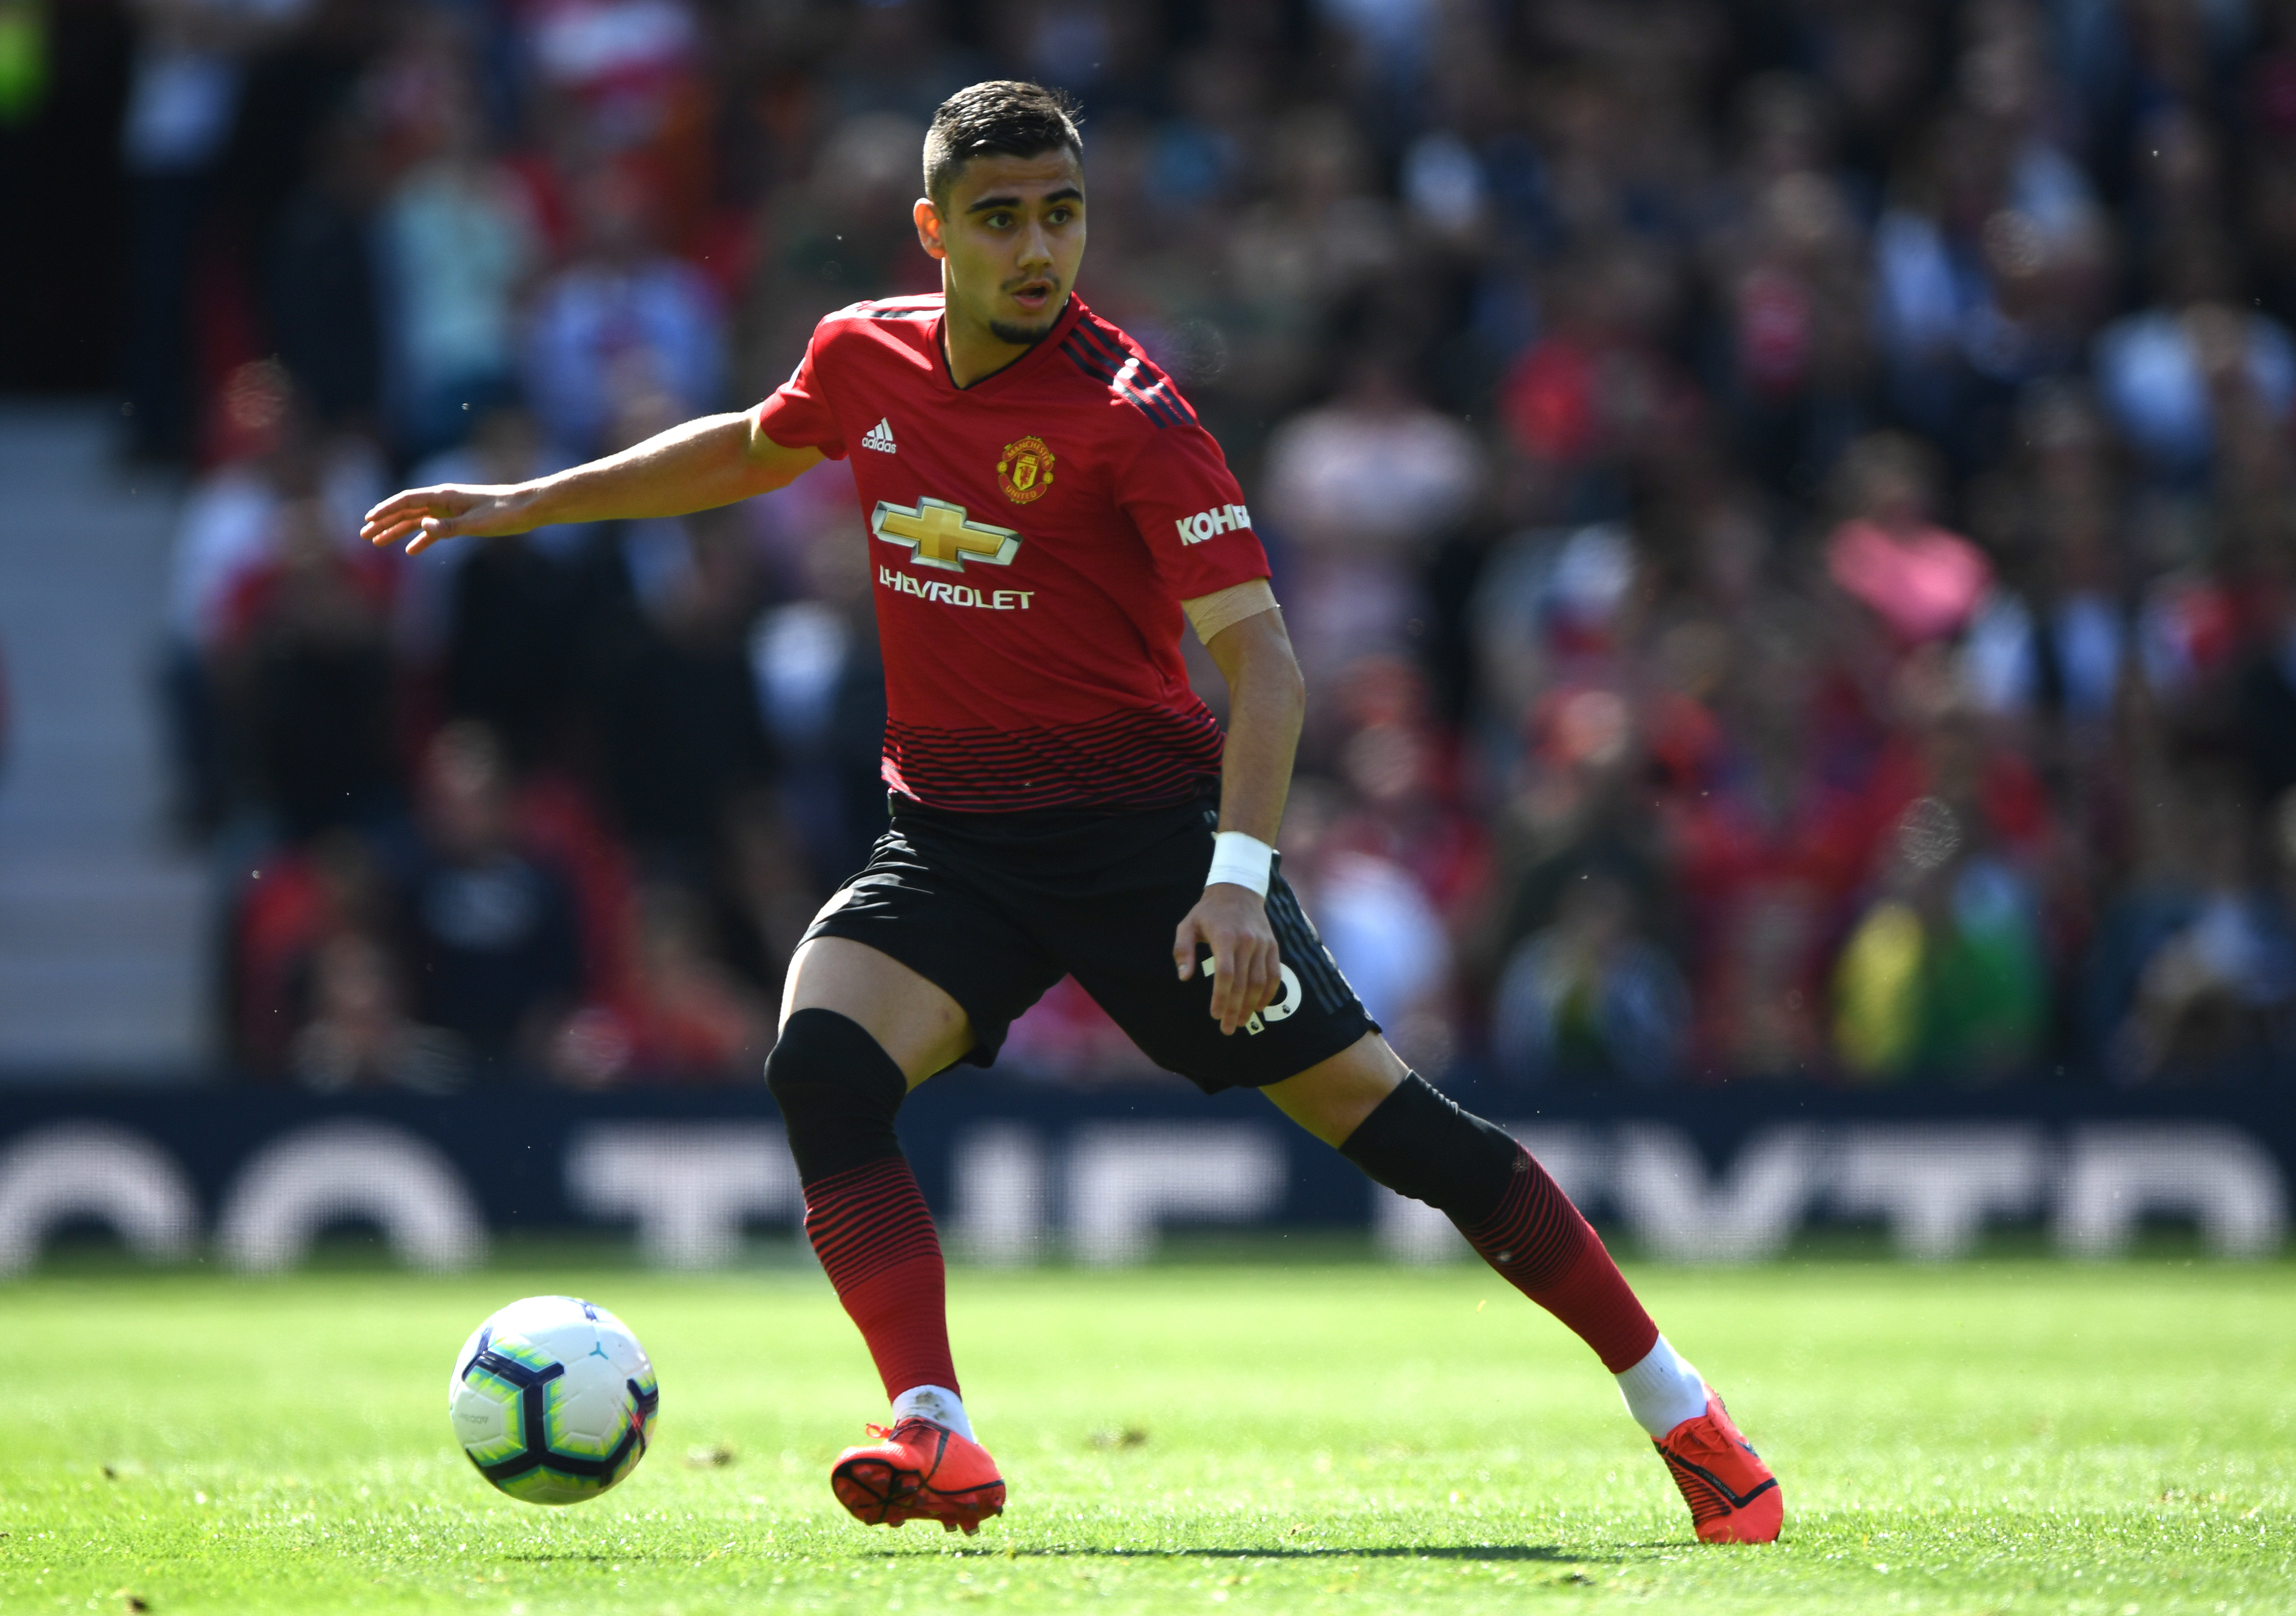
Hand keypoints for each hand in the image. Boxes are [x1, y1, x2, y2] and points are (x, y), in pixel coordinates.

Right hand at [360, 483, 539, 554]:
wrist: (528, 508)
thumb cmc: (504, 512)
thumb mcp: (477, 523)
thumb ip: (448, 527)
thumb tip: (423, 527)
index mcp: (444, 496)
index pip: (406, 500)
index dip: (385, 509)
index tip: (368, 520)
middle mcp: (443, 500)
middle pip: (406, 510)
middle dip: (384, 522)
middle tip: (364, 535)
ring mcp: (451, 510)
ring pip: (417, 520)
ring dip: (397, 531)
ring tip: (378, 542)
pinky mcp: (461, 520)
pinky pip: (434, 530)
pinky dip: (421, 540)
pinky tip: (411, 552)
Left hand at [1172, 883, 1280, 1035]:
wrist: (1238, 890)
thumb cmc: (1208, 912)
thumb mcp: (1187, 925)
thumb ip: (1183, 951)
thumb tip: (1184, 977)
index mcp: (1224, 937)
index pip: (1225, 974)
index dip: (1221, 997)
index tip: (1215, 1015)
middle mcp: (1246, 942)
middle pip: (1243, 983)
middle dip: (1236, 1009)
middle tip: (1228, 1028)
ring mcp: (1262, 944)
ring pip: (1260, 982)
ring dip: (1251, 1005)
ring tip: (1242, 1022)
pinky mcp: (1272, 946)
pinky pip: (1274, 974)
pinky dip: (1269, 993)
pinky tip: (1259, 1006)